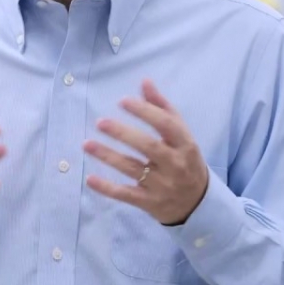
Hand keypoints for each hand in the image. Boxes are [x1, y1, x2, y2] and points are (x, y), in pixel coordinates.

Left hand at [84, 79, 208, 225]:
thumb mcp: (182, 134)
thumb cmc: (185, 159)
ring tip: (86, 144)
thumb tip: (145, 82)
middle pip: (149, 146)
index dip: (145, 112)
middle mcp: (175, 164)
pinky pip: (126, 195)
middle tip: (100, 122)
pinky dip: (108, 188)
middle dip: (123, 133)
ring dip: (109, 156)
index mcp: (185, 144)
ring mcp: (163, 185)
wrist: (197, 202)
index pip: (166, 125)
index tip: (123, 101)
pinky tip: (90, 179)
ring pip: (133, 169)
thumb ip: (163, 108)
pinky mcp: (150, 202)